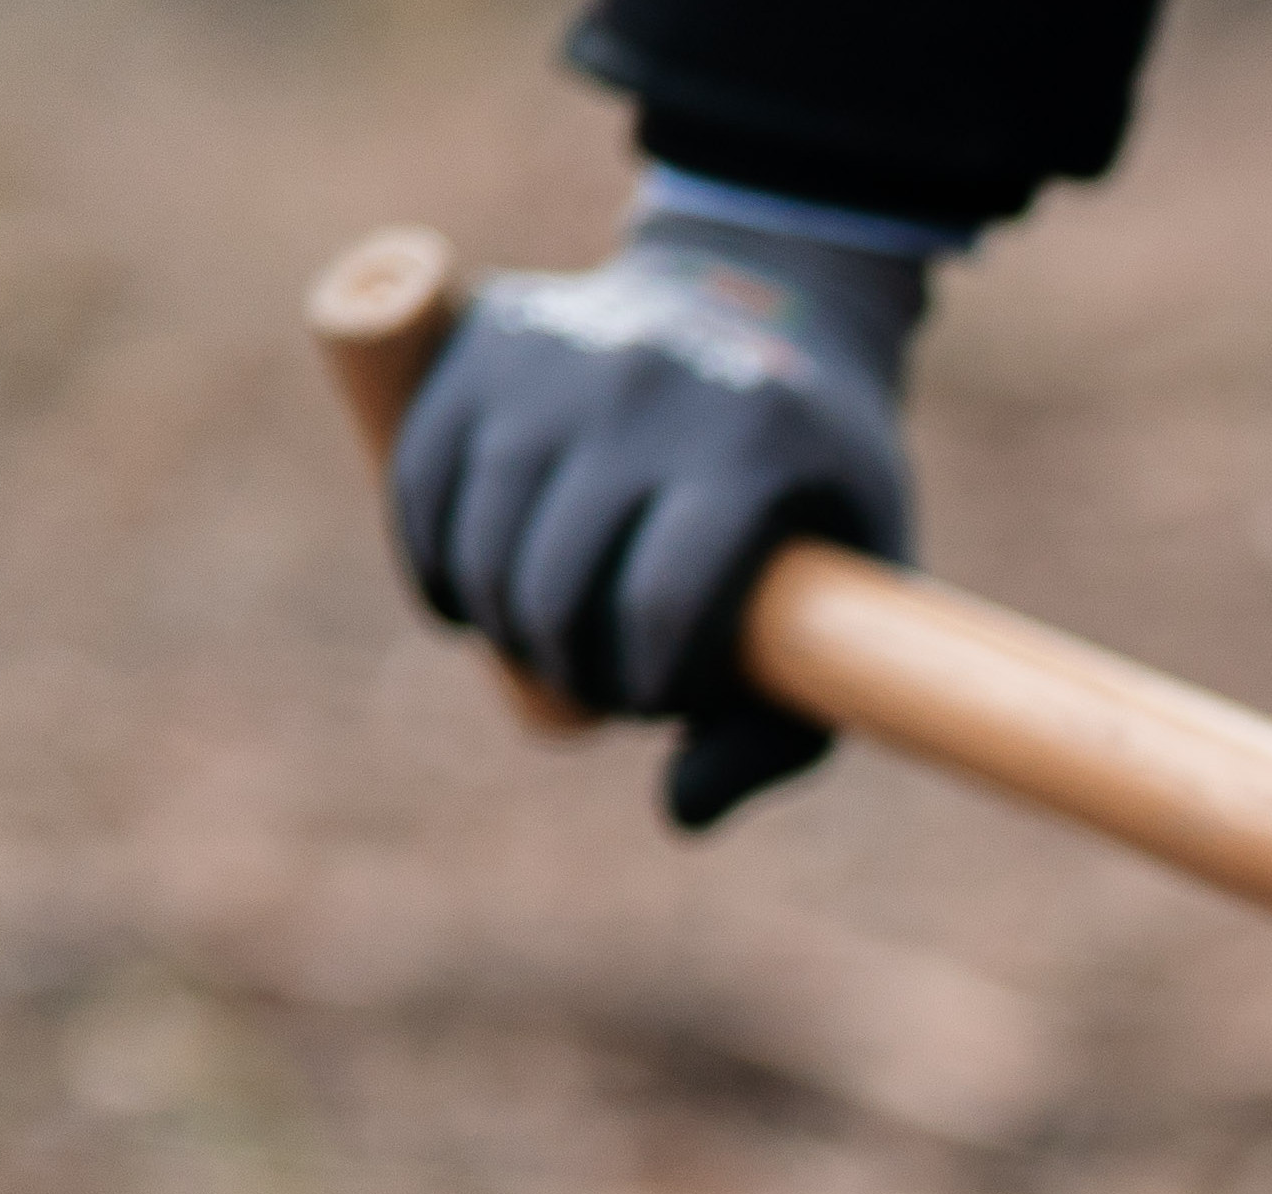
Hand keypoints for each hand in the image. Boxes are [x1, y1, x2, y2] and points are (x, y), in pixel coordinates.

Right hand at [392, 213, 929, 830]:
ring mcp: (559, 352)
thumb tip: (679, 814)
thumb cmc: (811, 484)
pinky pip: (420, 472)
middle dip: (565, 664)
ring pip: (480, 529)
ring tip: (538, 646)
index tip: (659, 700)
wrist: (765, 302)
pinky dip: (430, 555)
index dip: (648, 681)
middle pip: (558, 573)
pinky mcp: (486, 336)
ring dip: (496, 620)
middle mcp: (649, 384)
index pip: (666, 599)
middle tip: (593, 686)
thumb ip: (784, 727)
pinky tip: (466, 603)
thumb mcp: (851, 592)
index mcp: (756, 443)